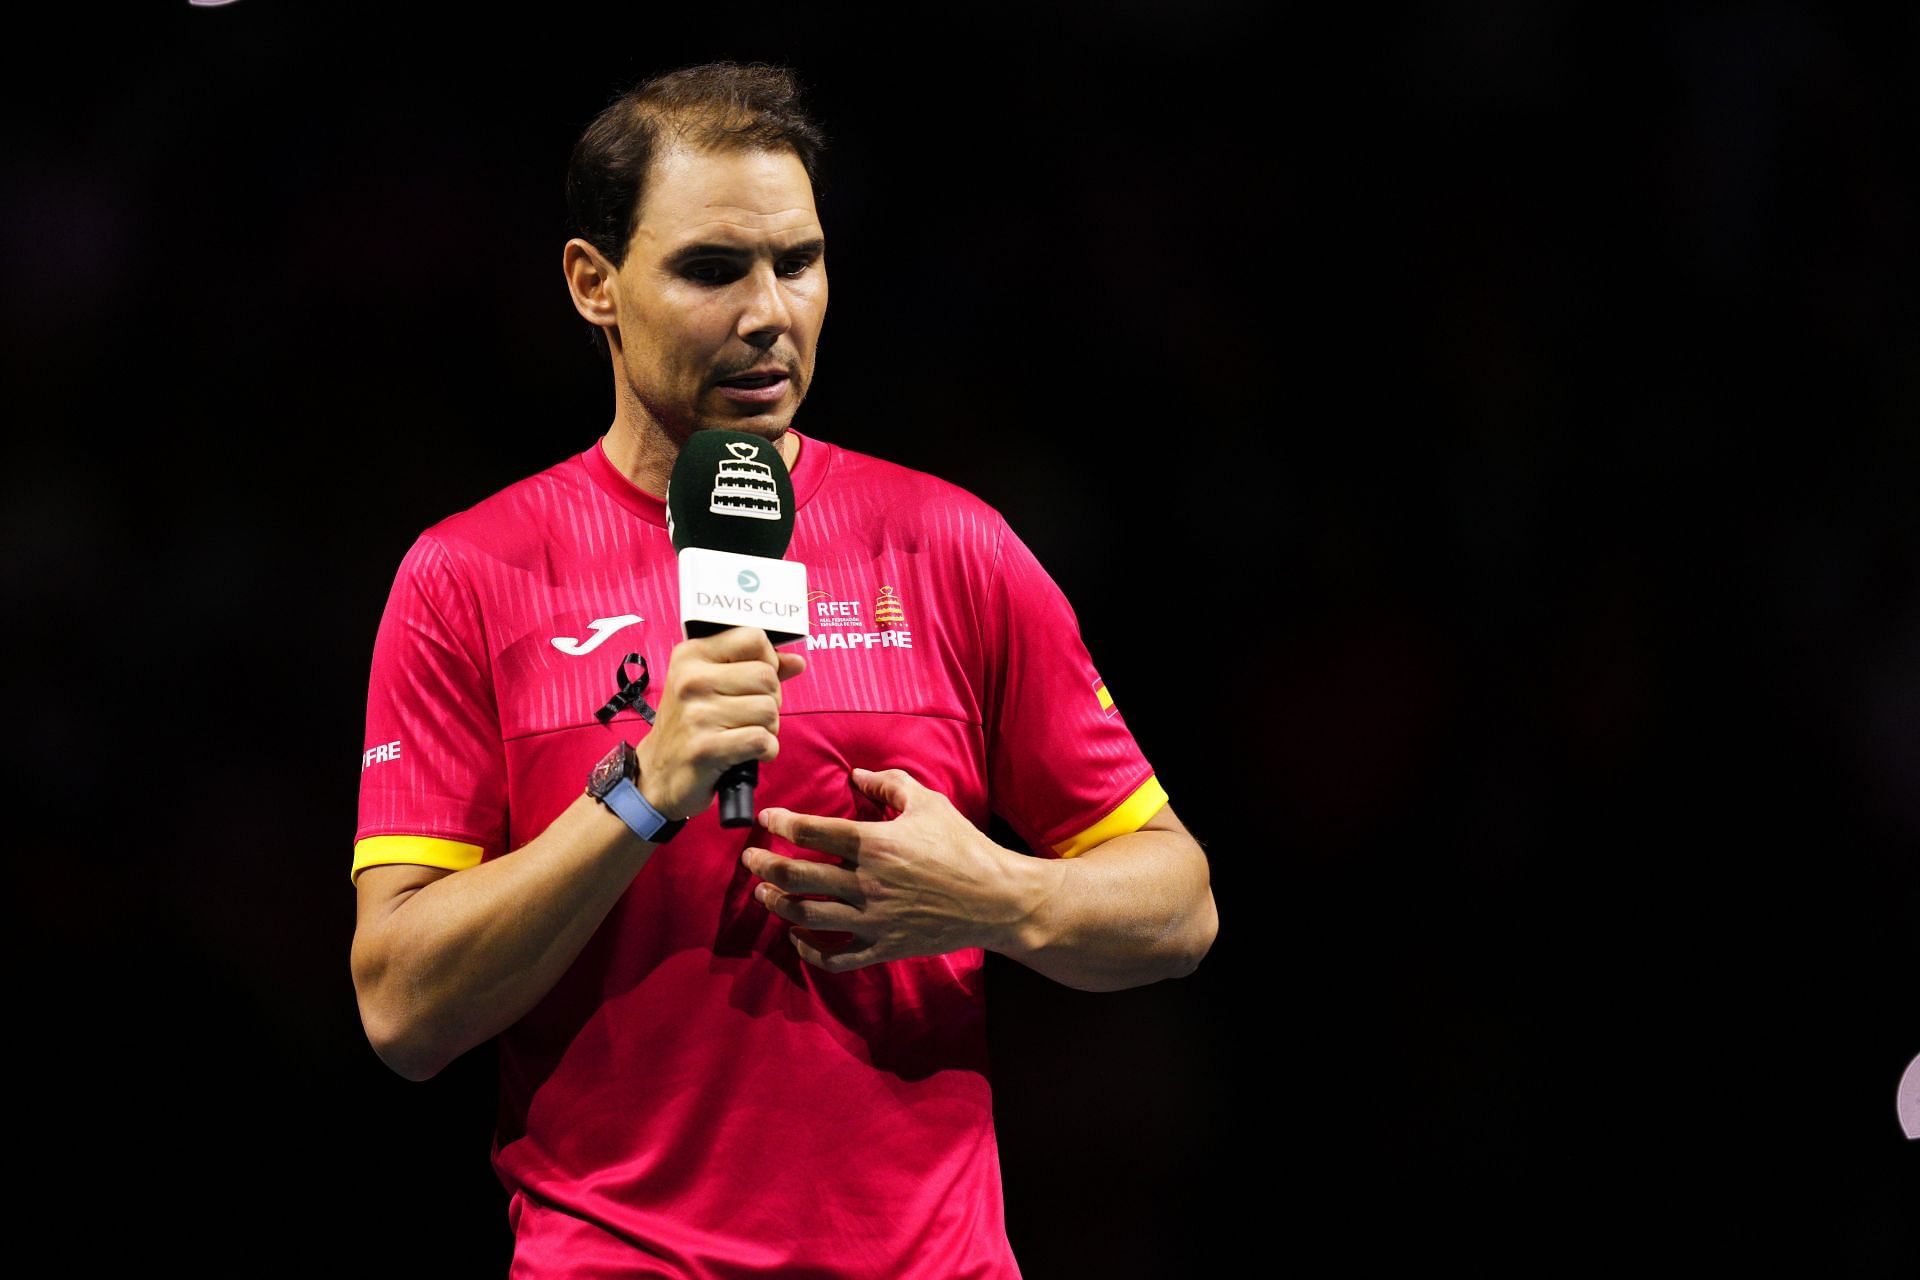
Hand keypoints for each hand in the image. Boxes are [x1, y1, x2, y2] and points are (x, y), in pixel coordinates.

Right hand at [634, 628, 806, 820]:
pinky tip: (748, 754)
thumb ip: (755, 668)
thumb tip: (797, 662)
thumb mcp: (712, 686)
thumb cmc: (690, 727)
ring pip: (769, 709)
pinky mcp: (705, 748)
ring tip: (744, 735)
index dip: (768, 660)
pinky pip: (762, 740)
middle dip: (771, 700)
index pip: (754, 638)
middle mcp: (691, 680)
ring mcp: (697, 714)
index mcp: (692, 656)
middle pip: (767, 676)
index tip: (756, 681)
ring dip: (768, 729)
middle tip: (749, 716)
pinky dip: (765, 751)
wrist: (656, 775)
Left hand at [743, 767, 1045, 971]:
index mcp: (875, 844)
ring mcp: (872, 920)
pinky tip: (798, 938)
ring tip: (763, 894)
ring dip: (777, 904)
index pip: (813, 831)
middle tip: (749, 858)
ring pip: (807, 916)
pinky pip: (835, 958)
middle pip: (798, 876)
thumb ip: (889, 784)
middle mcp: (867, 883)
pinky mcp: (883, 947)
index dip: (782, 823)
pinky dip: (810, 952)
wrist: (996, 899)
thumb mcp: (929, 803)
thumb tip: (855, 774)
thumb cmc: (963, 847)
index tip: (767, 819)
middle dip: (765, 866)